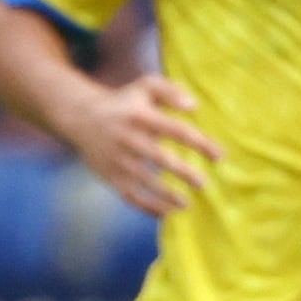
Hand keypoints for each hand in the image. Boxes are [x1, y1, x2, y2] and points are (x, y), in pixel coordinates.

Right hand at [72, 73, 221, 214]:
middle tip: (203, 184)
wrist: (80, 116)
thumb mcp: (145, 86)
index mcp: (141, 116)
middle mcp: (127, 138)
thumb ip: (170, 90)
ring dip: (166, 194)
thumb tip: (193, 106)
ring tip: (186, 203)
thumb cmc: (126, 103)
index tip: (220, 156)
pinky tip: (167, 213)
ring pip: (143, 180)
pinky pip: (129, 195)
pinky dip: (147, 207)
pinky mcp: (109, 175)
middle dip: (184, 172)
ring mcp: (117, 159)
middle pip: (160, 157)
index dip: (200, 143)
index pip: (176, 130)